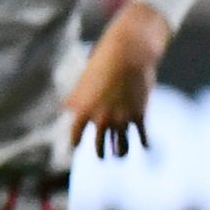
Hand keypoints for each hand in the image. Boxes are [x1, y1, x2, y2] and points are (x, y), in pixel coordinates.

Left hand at [60, 0, 170, 157]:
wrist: (128, 53)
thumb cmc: (102, 63)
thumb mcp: (84, 81)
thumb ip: (75, 98)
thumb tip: (64, 108)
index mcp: (82, 110)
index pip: (75, 136)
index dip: (75, 143)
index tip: (76, 148)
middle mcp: (101, 117)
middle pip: (99, 146)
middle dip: (101, 153)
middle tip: (102, 156)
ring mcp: (121, 118)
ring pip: (121, 147)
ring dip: (120, 153)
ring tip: (119, 155)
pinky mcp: (140, 114)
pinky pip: (143, 137)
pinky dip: (144, 144)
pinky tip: (145, 147)